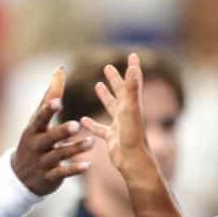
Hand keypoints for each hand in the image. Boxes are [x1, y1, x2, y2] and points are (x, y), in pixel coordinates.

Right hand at [10, 67, 93, 195]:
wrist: (20, 176)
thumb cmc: (33, 140)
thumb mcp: (37, 120)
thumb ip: (50, 96)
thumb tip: (60, 70)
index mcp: (33, 130)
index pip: (40, 118)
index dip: (48, 110)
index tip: (58, 101)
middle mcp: (36, 145)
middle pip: (49, 138)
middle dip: (61, 132)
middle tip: (76, 125)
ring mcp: (42, 162)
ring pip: (59, 155)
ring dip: (75, 149)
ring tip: (91, 142)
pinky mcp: (49, 177)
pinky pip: (63, 173)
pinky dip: (75, 169)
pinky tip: (88, 165)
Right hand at [81, 52, 154, 175]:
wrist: (133, 162)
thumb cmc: (132, 135)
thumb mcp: (130, 109)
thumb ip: (131, 88)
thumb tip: (134, 66)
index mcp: (131, 104)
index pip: (132, 81)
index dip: (132, 68)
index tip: (133, 54)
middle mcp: (126, 113)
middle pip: (120, 92)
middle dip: (115, 79)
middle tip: (108, 67)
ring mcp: (119, 126)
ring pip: (111, 107)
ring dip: (105, 96)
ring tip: (98, 86)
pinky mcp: (112, 138)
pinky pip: (100, 128)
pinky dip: (92, 123)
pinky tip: (83, 120)